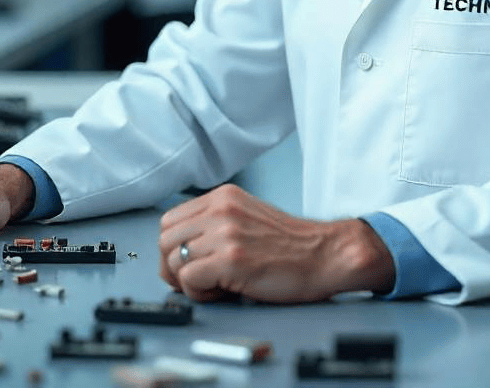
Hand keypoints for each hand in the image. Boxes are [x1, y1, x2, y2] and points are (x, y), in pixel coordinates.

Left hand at [158, 183, 394, 303]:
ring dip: (188, 282)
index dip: (172, 248)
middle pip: (164, 240)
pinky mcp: (231, 259)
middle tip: (196, 280)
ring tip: (215, 286)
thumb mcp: (247, 217)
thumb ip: (215, 224)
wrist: (325, 254)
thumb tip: (178, 251)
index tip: (186, 264)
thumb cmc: (290, 244)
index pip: (169, 220)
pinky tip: (222, 292)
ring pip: (173, 261)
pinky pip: (188, 280)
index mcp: (223, 196)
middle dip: (172, 267)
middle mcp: (221, 209)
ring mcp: (226, 233)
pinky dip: (199, 293)